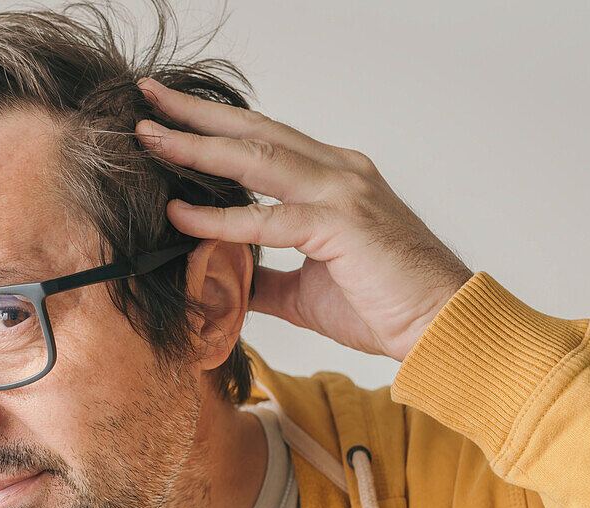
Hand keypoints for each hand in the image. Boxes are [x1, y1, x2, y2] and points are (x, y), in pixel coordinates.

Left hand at [135, 77, 474, 362]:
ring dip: (197, 146)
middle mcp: (339, 172)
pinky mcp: (341, 224)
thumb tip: (231, 279)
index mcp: (335, 179)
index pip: (264, 141)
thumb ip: (268, 277)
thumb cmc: (385, 306)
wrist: (442, 329)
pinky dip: (219, 217)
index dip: (216, 128)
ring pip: (256, 158)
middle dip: (196, 114)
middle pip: (254, 131)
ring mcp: (343, 192)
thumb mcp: (308, 290)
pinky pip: (266, 217)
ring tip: (149, 136)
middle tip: (147, 96)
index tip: (171, 118)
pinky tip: (179, 214)